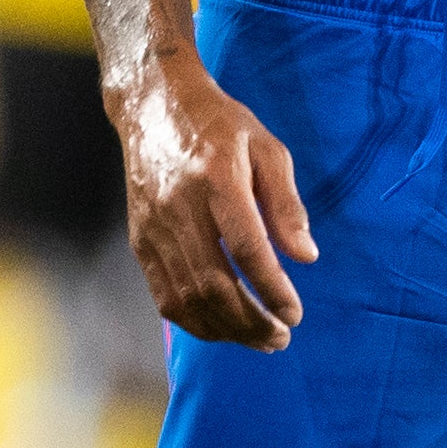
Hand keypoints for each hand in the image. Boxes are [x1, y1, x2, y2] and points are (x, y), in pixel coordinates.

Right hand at [113, 52, 314, 348]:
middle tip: (281, 337)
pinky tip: (222, 329)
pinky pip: (164, 295)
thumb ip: (286, 204)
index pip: (247, 248)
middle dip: (251, 322)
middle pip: (214, 283)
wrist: (154, 107)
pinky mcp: (140, 240)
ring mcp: (154, 228)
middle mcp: (180, 208)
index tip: (294, 313)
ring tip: (259, 340)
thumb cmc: (220, 126)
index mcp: (216, 179)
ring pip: (187, 297)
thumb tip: (306, 257)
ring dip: (226, 330)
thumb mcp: (267, 149)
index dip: (272, 288)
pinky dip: (194, 321)